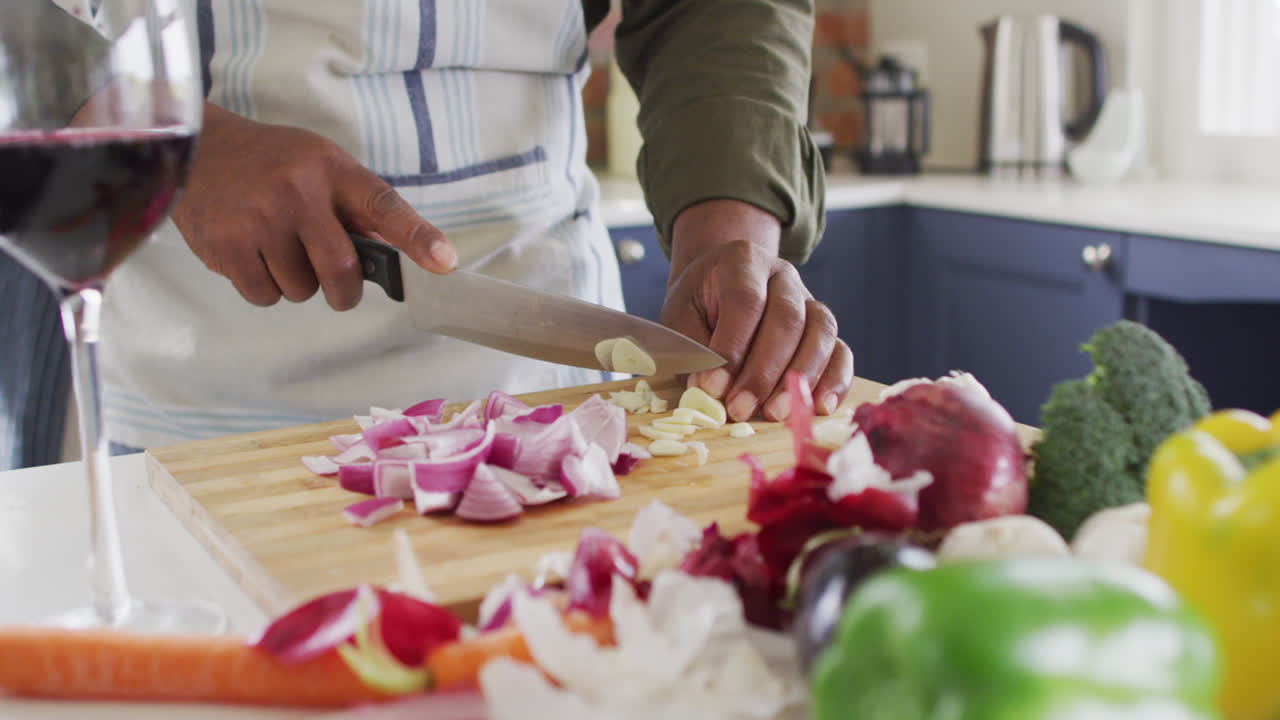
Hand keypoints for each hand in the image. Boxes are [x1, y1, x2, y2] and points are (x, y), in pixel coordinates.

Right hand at [171, 103, 456, 309]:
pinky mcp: (225, 245)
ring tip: (279, 250)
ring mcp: (258, 219)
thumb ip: (358, 208)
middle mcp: (296, 192)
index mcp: (331, 169)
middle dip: (344, 291)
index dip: (418, 237)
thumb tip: (394, 257)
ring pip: (301, 289)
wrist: (197, 150)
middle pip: (340, 270)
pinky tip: (254, 256)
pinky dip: (266, 288)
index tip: (445, 263)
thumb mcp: (322, 165)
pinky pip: (264, 295)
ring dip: (298, 284)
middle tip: (337, 286)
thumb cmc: (273, 164)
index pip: (384, 206)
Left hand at [660, 199, 853, 422]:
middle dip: (763, 371)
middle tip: (740, 409)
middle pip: (787, 319)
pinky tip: (819, 408)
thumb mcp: (680, 315)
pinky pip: (841, 352)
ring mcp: (810, 300)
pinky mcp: (824, 329)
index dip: (732, 347)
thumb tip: (708, 391)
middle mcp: (783, 276)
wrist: (719, 285)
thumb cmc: (698, 304)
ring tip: (774, 414)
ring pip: (820, 334)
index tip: (714, 388)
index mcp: (743, 261)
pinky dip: (835, 381)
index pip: (745, 300)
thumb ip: (694, 348)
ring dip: (799, 380)